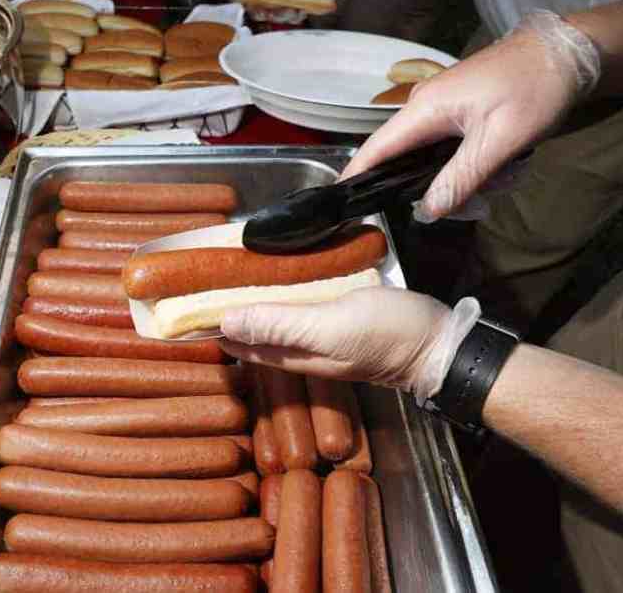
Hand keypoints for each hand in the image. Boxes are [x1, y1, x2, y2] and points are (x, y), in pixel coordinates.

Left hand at [220, 287, 454, 398]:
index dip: (208, 323)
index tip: (180, 301)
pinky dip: (283, 289)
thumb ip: (280, 325)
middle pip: (251, 327)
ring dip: (251, 296)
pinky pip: (300, 303)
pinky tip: (282, 273)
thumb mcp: (330, 327)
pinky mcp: (339, 316)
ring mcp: (320, 332)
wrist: (442, 343)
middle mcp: (301, 346)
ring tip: (230, 270)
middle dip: (224, 307)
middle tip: (199, 277)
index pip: (236, 339)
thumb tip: (227, 320)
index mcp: (292, 353)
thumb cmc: (389, 336)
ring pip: (274, 314)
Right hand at [249, 0, 361, 24]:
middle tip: (285, 8)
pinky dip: (301, 17)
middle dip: (272, 11)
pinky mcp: (303, 8)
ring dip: (287, 15)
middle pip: (264, 4)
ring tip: (299, 7)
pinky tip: (308, 8)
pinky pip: (296, 18)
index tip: (259, 6)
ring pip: (280, 14)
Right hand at [343, 13, 600, 220]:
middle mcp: (424, 107)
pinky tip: (504, 166)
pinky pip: (449, 149)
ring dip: (463, 177)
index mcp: (425, 109)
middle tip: (477, 205)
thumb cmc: (535, 89)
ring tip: (506, 177)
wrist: (568, 52)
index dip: (355, 178)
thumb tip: (427, 213)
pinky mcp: (457, 110)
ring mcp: (440, 107)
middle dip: (435, 189)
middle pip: (405, 161)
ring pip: (431, 159)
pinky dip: (473, 165)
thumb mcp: (501, 140)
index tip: (340, 207)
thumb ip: (461, 177)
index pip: (375, 149)